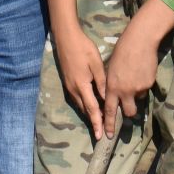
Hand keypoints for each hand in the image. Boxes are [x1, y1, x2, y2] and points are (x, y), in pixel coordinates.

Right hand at [53, 25, 108, 139]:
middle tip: (103, 132)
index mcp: (82, 86)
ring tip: (99, 121)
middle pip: (85, 110)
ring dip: (89, 114)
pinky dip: (85, 105)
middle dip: (94, 122)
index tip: (101, 136)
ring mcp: (69, 86)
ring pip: (81, 105)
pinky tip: (91, 105)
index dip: (97, 123)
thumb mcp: (96, 64)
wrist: (66, 38)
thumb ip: (102, 82)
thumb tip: (108, 99)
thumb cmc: (84, 49)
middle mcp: (74, 90)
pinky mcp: (68, 82)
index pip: (92, 109)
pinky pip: (78, 99)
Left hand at [100, 27, 160, 134]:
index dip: (109, 124)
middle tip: (130, 106)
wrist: (139, 41)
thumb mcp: (110, 69)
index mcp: (112, 87)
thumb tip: (113, 94)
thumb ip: (111, 84)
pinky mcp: (149, 84)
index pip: (109, 110)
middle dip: (129, 112)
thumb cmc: (121, 51)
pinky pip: (145, 88)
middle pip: (129, 112)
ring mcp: (138, 88)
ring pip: (138, 99)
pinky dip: (143, 83)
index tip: (108, 135)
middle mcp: (125, 91)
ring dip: (136, 94)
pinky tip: (142, 71)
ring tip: (135, 77)